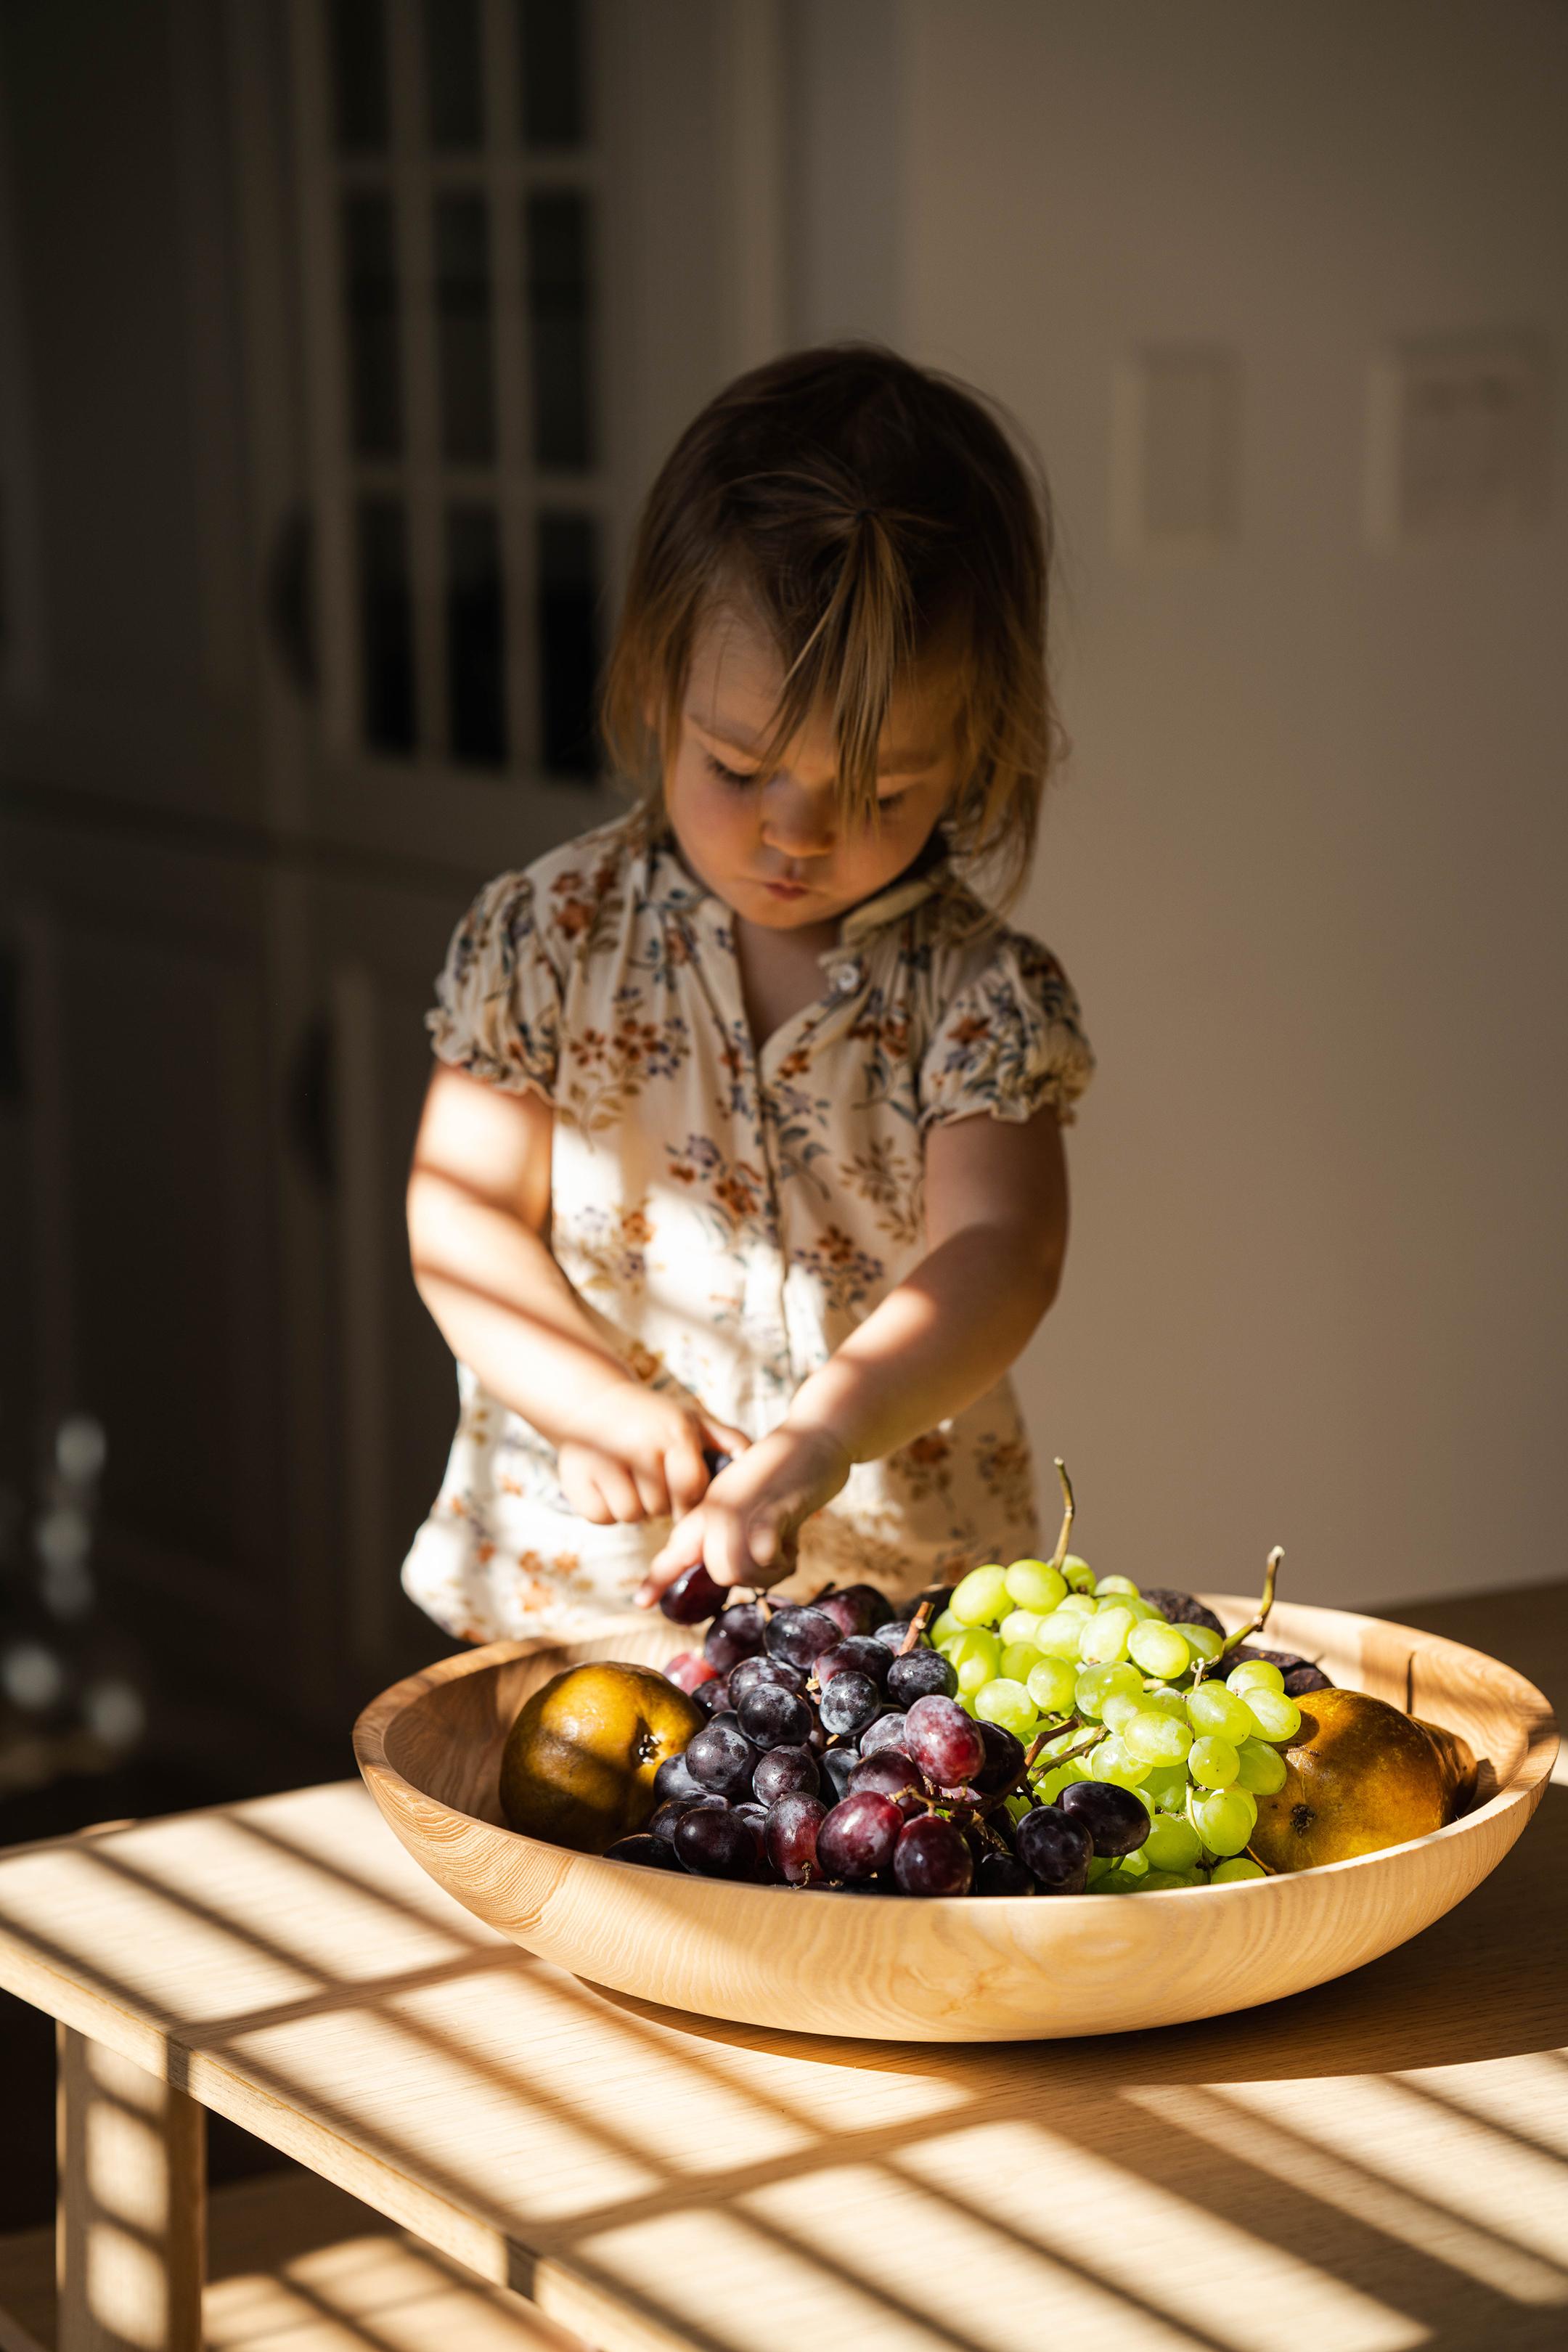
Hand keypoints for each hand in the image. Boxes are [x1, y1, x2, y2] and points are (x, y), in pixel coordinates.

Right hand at [556, 1385, 748, 1525]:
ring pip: (632, 1516)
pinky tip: (605, 1482)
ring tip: (628, 1476)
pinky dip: (606, 1508)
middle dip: (660, 1501)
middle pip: (661, 1508)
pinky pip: (603, 1517)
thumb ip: (727, 1440)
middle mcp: (639, 1446)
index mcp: (674, 1434)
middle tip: (649, 1475)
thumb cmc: (653, 1417)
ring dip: (634, 1505)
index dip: (687, 1498)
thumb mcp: (691, 1420)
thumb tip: (753, 1461)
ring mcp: (604, 1463)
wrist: (590, 1399)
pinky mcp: (576, 1481)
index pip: (691, 1490)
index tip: (680, 1490)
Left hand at [636, 1421, 851, 1602]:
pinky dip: (783, 1560)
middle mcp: (719, 1507)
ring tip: (785, 1550)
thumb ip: (737, 1535)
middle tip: (774, 1559)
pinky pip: (763, 1553)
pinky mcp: (771, 1504)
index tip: (641, 1602)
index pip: (676, 1549)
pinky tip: (793, 1544)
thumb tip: (735, 1572)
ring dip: (770, 1572)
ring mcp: (743, 1505)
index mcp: (709, 1508)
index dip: (658, 1578)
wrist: (816, 1436)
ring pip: (736, 1568)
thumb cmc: (787, 1476)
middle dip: (751, 1577)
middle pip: (718, 1572)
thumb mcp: (751, 1504)